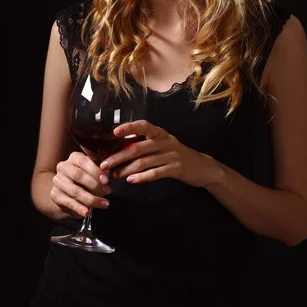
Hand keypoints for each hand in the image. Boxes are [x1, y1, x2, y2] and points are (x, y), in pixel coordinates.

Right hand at [50, 151, 111, 218]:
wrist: (66, 190)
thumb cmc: (85, 178)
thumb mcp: (93, 172)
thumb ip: (100, 171)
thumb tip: (106, 174)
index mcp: (74, 158)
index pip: (84, 161)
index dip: (95, 171)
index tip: (106, 180)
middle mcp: (63, 167)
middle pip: (78, 175)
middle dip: (94, 185)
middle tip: (107, 191)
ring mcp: (57, 181)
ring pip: (74, 191)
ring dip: (91, 199)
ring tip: (103, 204)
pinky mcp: (55, 195)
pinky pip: (68, 203)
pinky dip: (79, 208)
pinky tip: (87, 212)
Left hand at [100, 120, 214, 187]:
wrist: (202, 167)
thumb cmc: (176, 155)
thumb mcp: (163, 145)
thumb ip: (145, 145)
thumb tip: (119, 149)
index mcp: (160, 133)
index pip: (143, 126)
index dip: (129, 127)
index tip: (114, 131)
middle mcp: (165, 141)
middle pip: (138, 147)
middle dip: (118, 156)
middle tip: (104, 164)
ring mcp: (171, 155)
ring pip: (144, 162)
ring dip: (126, 169)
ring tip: (115, 175)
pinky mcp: (176, 169)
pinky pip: (155, 173)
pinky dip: (141, 177)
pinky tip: (131, 180)